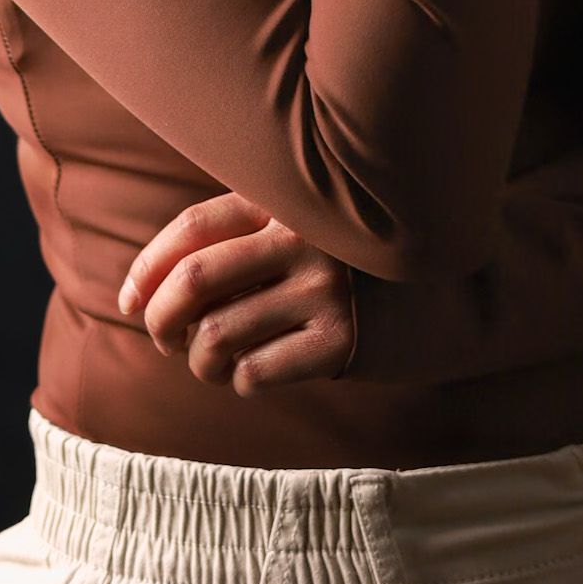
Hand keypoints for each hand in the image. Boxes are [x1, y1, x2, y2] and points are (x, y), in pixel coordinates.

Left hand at [118, 191, 355, 395]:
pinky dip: (238, 381)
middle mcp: (303, 237)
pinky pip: (255, 373)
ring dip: (199, 362)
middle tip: (166, 340)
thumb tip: (143, 289)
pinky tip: (252, 374)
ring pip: (217, 335)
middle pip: (193, 280)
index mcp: (285, 202)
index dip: (146, 267)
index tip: (129, 301)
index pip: (192, 227)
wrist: (454, 299)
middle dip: (160, 319)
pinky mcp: (342, 341)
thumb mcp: (303, 231)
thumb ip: (241, 238)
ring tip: (212, 363)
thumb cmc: (353, 269)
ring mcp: (325, 288)